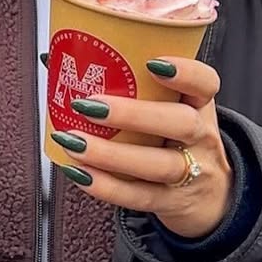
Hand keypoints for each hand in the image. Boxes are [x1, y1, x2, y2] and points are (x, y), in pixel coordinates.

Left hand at [50, 57, 233, 239]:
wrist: (209, 195)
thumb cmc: (171, 137)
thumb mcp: (167, 108)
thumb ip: (124, 84)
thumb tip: (52, 58)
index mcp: (199, 104)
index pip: (206, 83)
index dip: (185, 72)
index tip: (152, 63)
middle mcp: (201, 137)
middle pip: (181, 123)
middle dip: (134, 114)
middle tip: (88, 105)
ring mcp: (192, 174)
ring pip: (158, 164)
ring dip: (110, 154)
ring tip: (72, 141)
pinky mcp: (172, 202)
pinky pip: (139, 196)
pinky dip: (106, 186)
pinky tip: (78, 172)